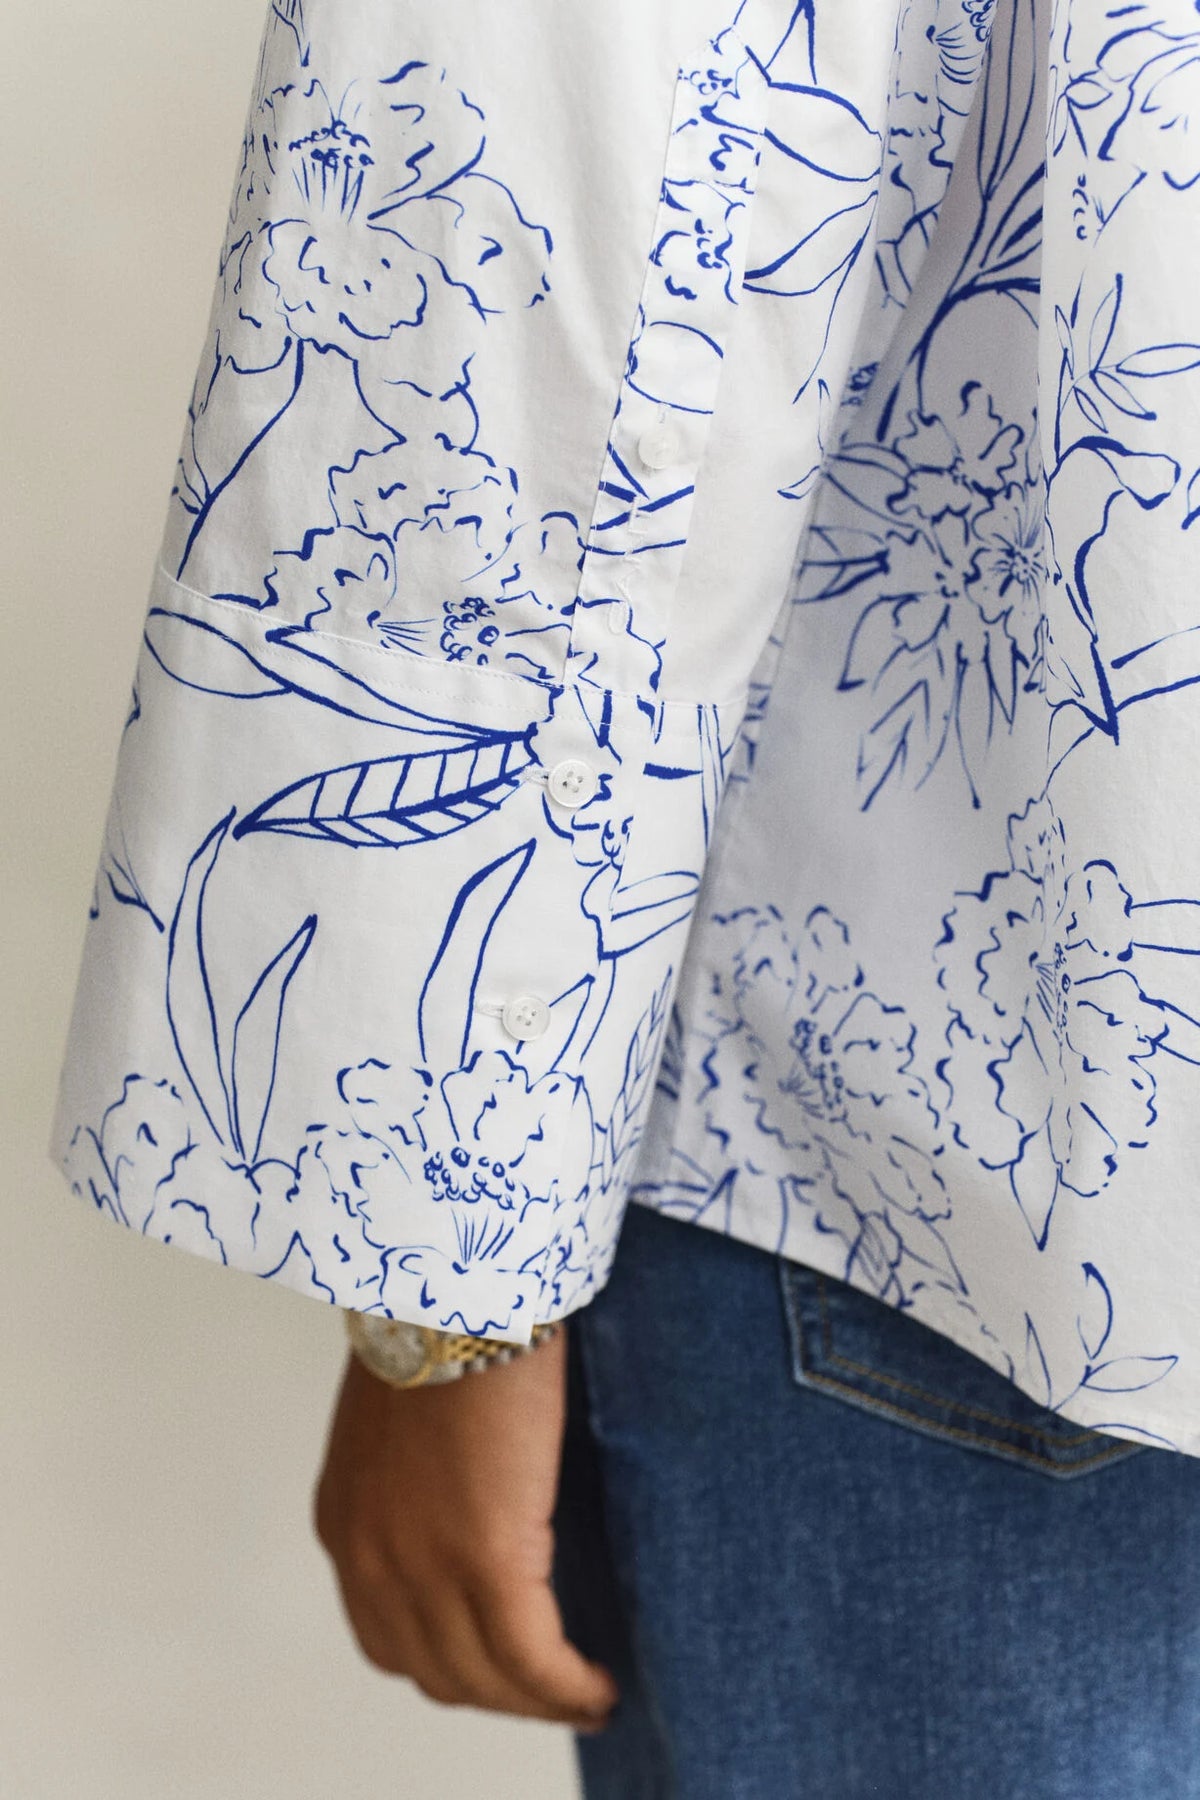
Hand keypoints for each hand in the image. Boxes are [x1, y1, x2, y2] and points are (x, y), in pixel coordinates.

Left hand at [314, 1323, 618, 1732]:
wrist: (456, 1283)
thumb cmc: (443, 1319)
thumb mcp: (404, 1414)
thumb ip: (419, 1475)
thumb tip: (473, 1496)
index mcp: (348, 1524)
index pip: (393, 1638)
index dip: (455, 1663)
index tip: (506, 1662)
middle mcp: (371, 1562)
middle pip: (439, 1673)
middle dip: (500, 1692)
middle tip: (559, 1685)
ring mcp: (423, 1568)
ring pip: (487, 1680)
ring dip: (539, 1699)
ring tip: (588, 1690)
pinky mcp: (488, 1560)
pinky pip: (534, 1659)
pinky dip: (569, 1686)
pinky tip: (601, 1684)